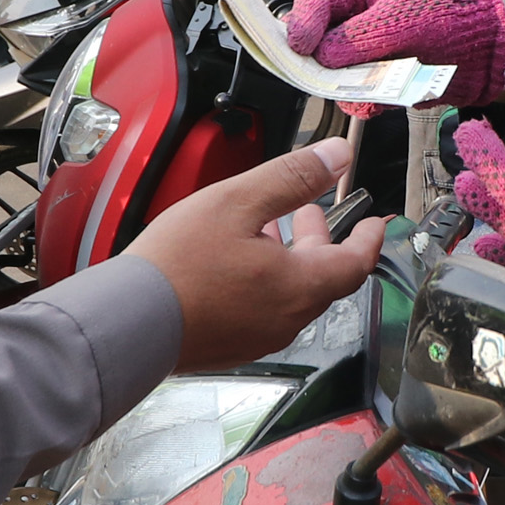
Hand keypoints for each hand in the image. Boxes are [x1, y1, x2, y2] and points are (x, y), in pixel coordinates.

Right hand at [130, 139, 389, 369]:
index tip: (374, 224)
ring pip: (290, 294)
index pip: (355, 264)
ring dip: (288, 259)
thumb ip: (292, 178)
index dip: (368, 239)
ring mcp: (258, 337)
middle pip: (321, 277)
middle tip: (310, 215)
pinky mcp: (231, 346)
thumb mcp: (238, 202)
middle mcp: (286, 319)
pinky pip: (262, 310)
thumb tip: (336, 158)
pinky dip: (263, 281)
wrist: (129, 322)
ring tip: (263, 230)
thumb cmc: (178, 266)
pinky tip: (234, 261)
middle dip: (319, 240)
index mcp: (299, 286)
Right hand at [286, 0, 504, 105]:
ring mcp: (364, 52)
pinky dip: (362, 101)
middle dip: (319, 59)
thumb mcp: (404, 18)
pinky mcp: (377, 79)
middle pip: (316, 40)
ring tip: (367, 86)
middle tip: (322, 75)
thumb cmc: (452, 14)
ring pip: (332, 73)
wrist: (488, 50)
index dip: (303, 20)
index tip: (300, 46)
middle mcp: (355, 19)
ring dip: (344, 84)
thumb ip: (362, 36)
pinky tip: (378, 102)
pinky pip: (355, 95)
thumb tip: (324, 57)